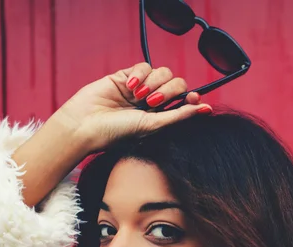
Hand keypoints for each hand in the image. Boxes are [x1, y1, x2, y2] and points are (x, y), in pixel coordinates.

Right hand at [52, 63, 211, 153]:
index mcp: (161, 119)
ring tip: (137, 97)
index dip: (191, 97)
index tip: (194, 98)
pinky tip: (129, 87)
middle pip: (177, 83)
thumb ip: (179, 116)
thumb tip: (207, 109)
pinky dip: (140, 74)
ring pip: (162, 72)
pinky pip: (144, 66)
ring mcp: (140, 89)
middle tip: (153, 102)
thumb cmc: (116, 133)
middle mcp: (153, 104)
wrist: (85, 125)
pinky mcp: (126, 77)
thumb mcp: (152, 126)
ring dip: (153, 83)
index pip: (186, 101)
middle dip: (169, 91)